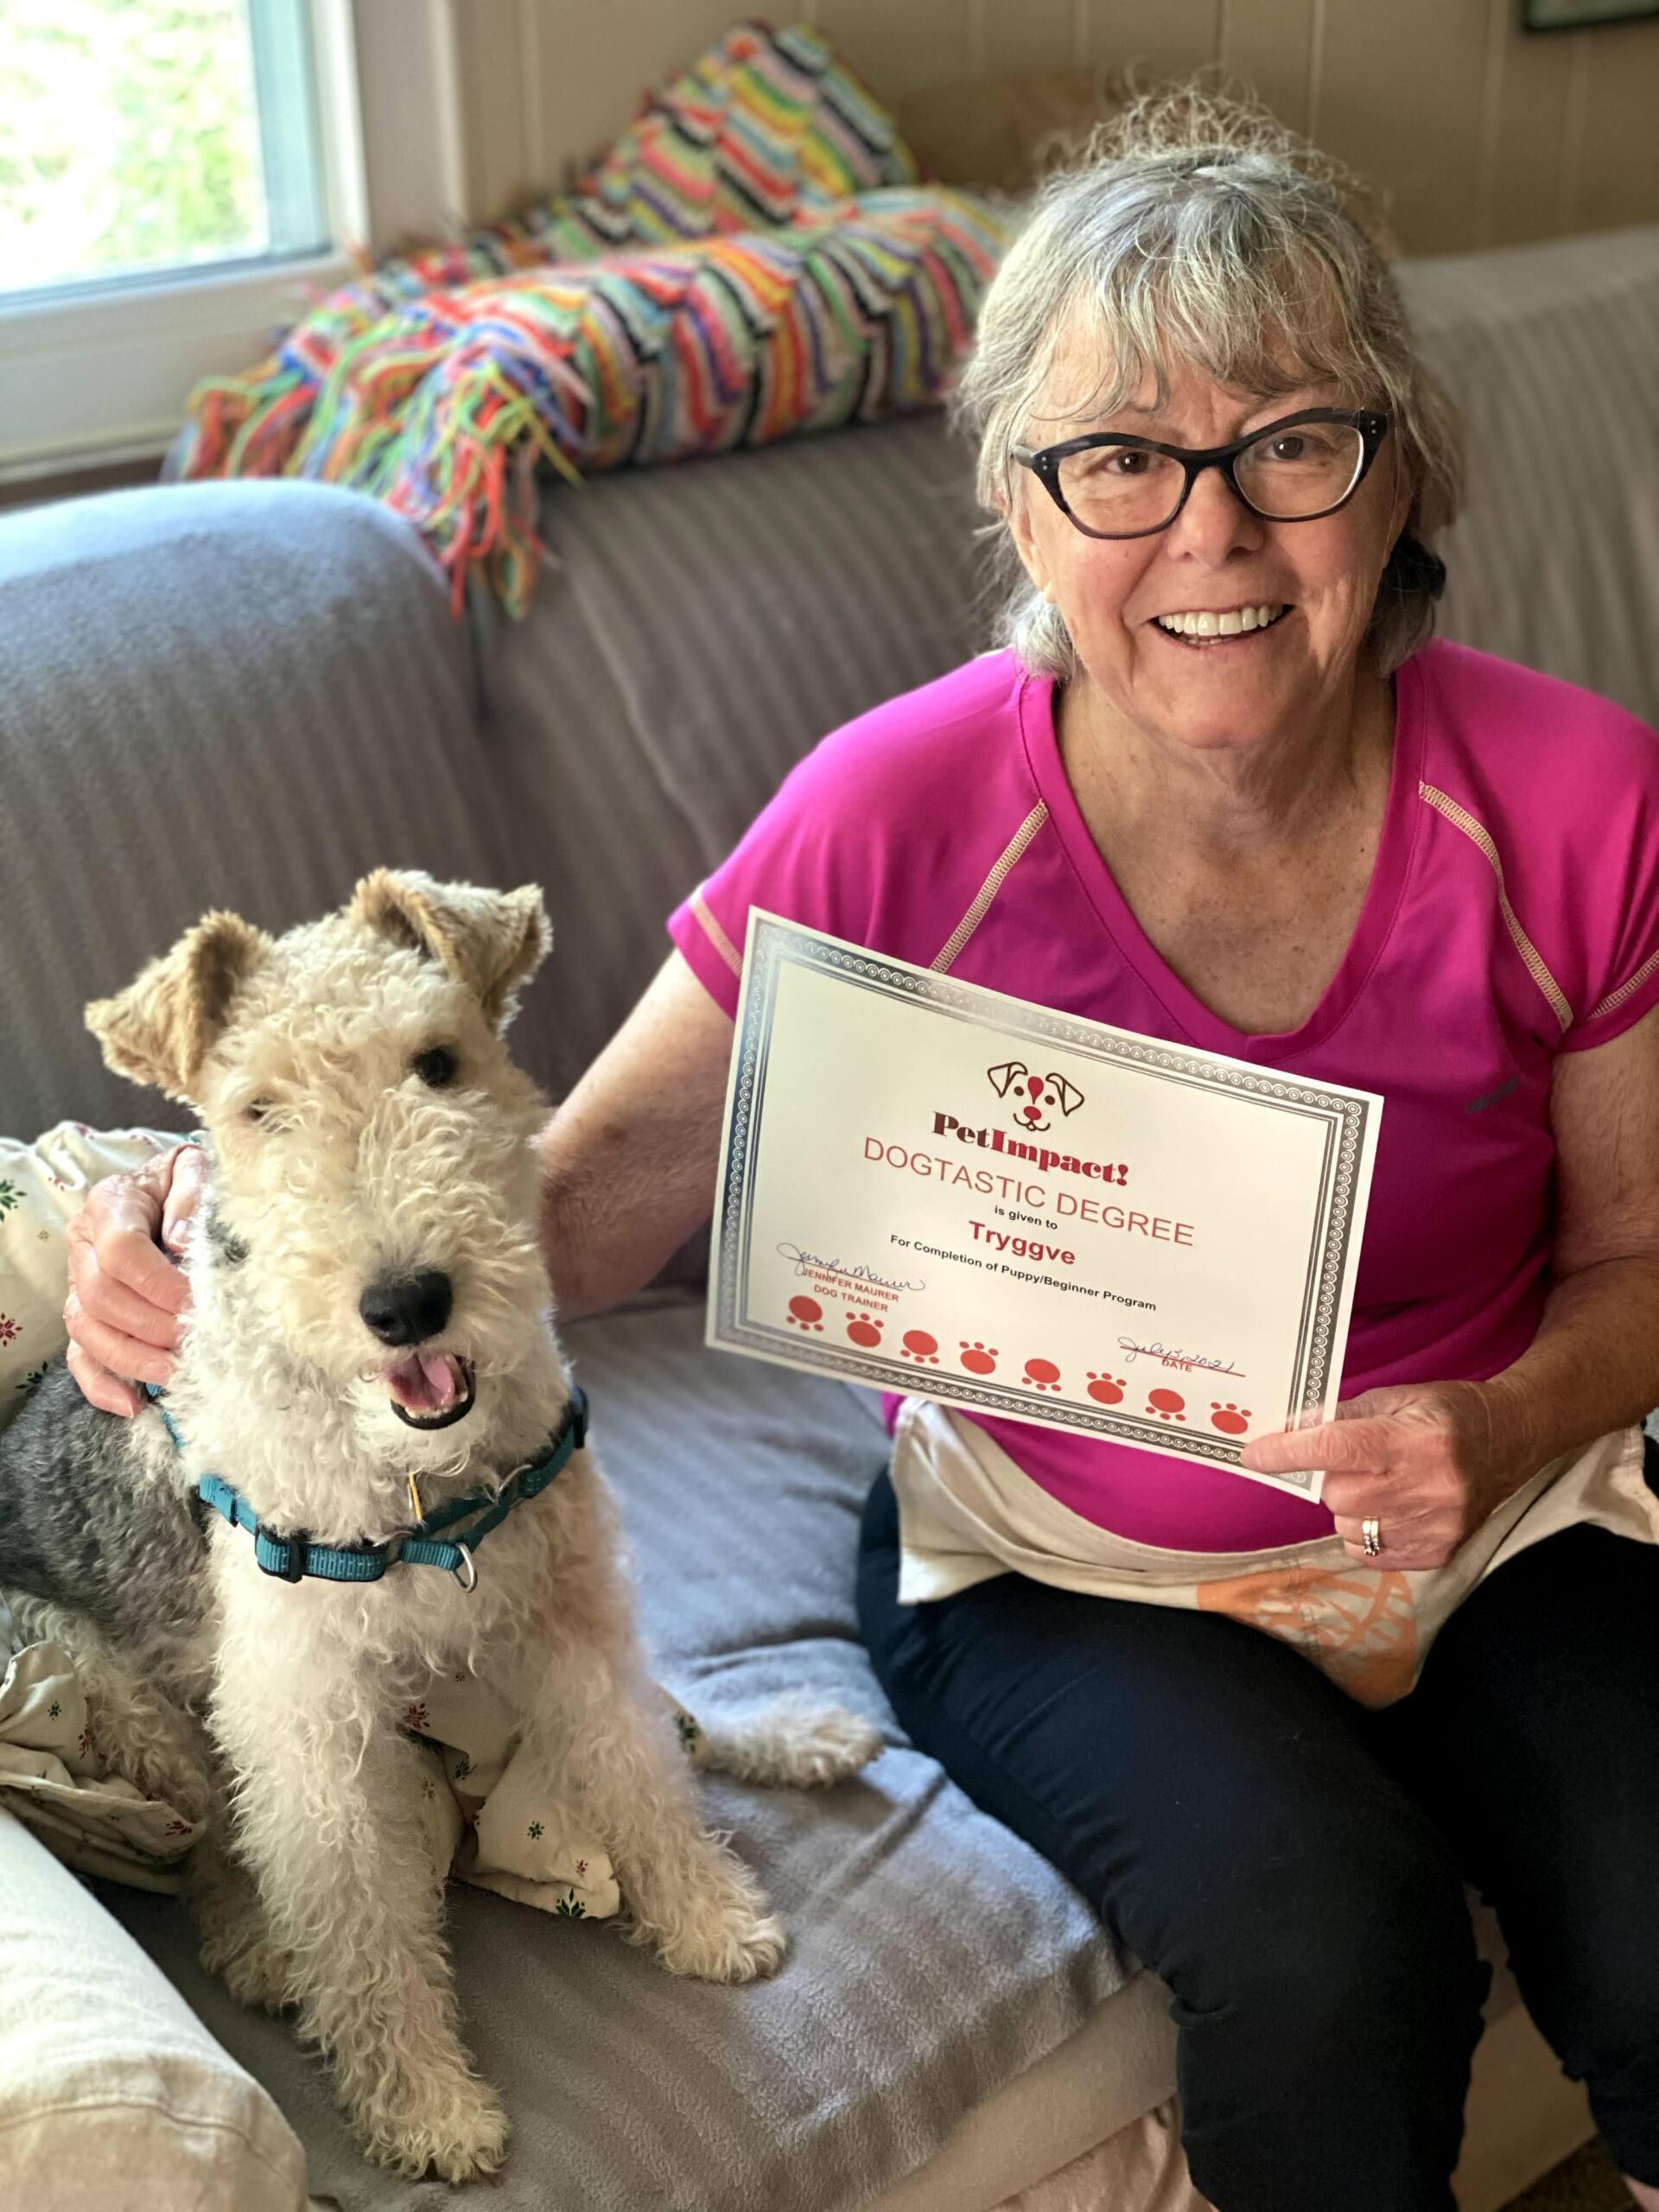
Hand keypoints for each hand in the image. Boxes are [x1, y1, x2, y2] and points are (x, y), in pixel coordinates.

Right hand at [63, 1142, 208, 1416]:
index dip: (159, 1283)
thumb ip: (190, 1195)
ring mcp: (79, 1285)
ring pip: (88, 1331)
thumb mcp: (195, 1170)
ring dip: (133, 1359)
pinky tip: (134, 1405)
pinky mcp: (87, 1317)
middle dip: (152, 1326)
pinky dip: (103, 1385)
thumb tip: (182, 1243)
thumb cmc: (187, 1182)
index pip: (121, 1250)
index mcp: (109, 1205)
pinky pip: (80, 1358)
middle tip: (196, 1343)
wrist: (171, 1188)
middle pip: (101, 1297)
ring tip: (178, 1374)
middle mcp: (84, 1246)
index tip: (198, 1303)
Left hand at [1238, 1380, 1535, 1569]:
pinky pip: (1368, 1552)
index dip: (1288, 1452)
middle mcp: (1426, 1487)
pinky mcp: (1437, 1552)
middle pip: (1336, 1493)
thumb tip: (1290, 1429)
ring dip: (1349, 1506)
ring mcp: (1434, 1526)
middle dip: (1331, 1476)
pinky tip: (1390, 1508)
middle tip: (1357, 1461)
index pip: (1335, 1448)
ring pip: (1347, 1526)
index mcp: (1413, 1440)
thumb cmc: (1449, 1413)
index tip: (1255, 1454)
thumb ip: (1341, 1415)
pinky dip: (1365, 1532)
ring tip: (1381, 1484)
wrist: (1512, 1440)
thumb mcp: (1396, 1398)